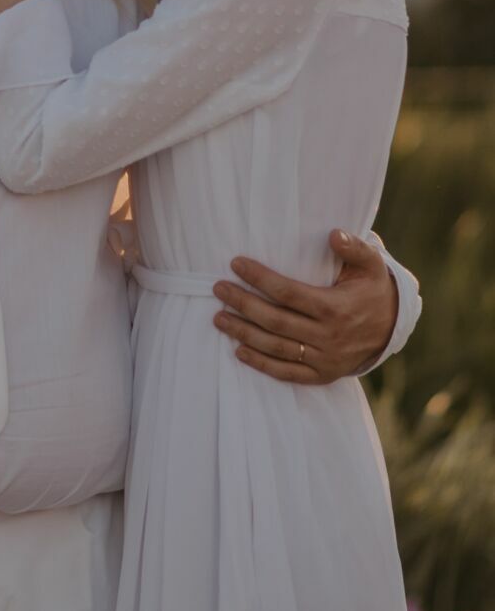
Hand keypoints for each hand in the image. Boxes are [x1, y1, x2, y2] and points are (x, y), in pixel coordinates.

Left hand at [211, 230, 397, 383]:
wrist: (392, 328)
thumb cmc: (373, 289)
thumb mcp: (371, 265)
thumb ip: (355, 247)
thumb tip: (333, 234)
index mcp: (335, 308)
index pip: (288, 293)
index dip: (260, 278)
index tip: (236, 264)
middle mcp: (328, 336)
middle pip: (276, 321)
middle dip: (243, 304)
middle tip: (219, 289)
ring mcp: (325, 359)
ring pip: (276, 348)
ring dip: (244, 333)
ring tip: (219, 318)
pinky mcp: (322, 375)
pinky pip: (287, 373)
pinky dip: (261, 364)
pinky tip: (239, 351)